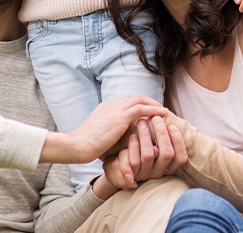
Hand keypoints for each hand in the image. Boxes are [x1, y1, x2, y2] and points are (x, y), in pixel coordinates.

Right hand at [39, 95, 167, 164]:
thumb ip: (112, 130)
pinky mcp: (120, 116)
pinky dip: (153, 110)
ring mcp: (115, 108)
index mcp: (106, 107)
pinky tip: (162, 114)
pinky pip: (141, 109)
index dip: (140, 104)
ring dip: (154, 104)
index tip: (149, 110)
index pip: (127, 100)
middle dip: (149, 102)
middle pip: (135, 97)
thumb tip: (124, 136)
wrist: (78, 145)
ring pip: (140, 100)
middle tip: (160, 108)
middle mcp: (112, 104)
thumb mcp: (101, 133)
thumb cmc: (87, 145)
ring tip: (164, 111)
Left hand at [103, 116, 186, 188]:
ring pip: (148, 155)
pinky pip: (134, 161)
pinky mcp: (132, 174)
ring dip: (145, 135)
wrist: (121, 166)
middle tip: (156, 118)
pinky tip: (132, 135)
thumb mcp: (154, 146)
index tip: (172, 126)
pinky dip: (134, 146)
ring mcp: (145, 173)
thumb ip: (162, 137)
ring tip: (141, 121)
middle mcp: (158, 171)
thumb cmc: (141, 150)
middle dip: (162, 134)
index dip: (178, 142)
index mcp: (167, 166)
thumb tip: (168, 115)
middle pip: (167, 154)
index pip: (180, 158)